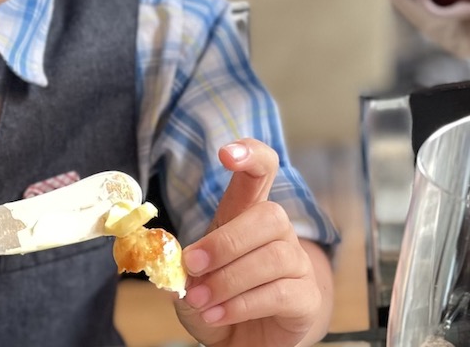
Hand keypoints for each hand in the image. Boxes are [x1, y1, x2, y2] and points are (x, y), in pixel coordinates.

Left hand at [174, 140, 326, 346]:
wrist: (242, 338)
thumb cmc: (215, 295)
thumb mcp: (189, 277)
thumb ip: (181, 264)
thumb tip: (176, 260)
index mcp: (244, 214)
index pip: (261, 171)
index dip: (250, 155)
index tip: (226, 154)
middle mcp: (277, 232)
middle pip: (269, 215)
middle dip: (226, 241)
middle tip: (192, 265)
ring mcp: (297, 264)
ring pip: (273, 258)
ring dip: (229, 280)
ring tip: (200, 300)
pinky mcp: (306, 298)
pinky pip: (280, 293)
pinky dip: (242, 305)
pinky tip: (217, 314)